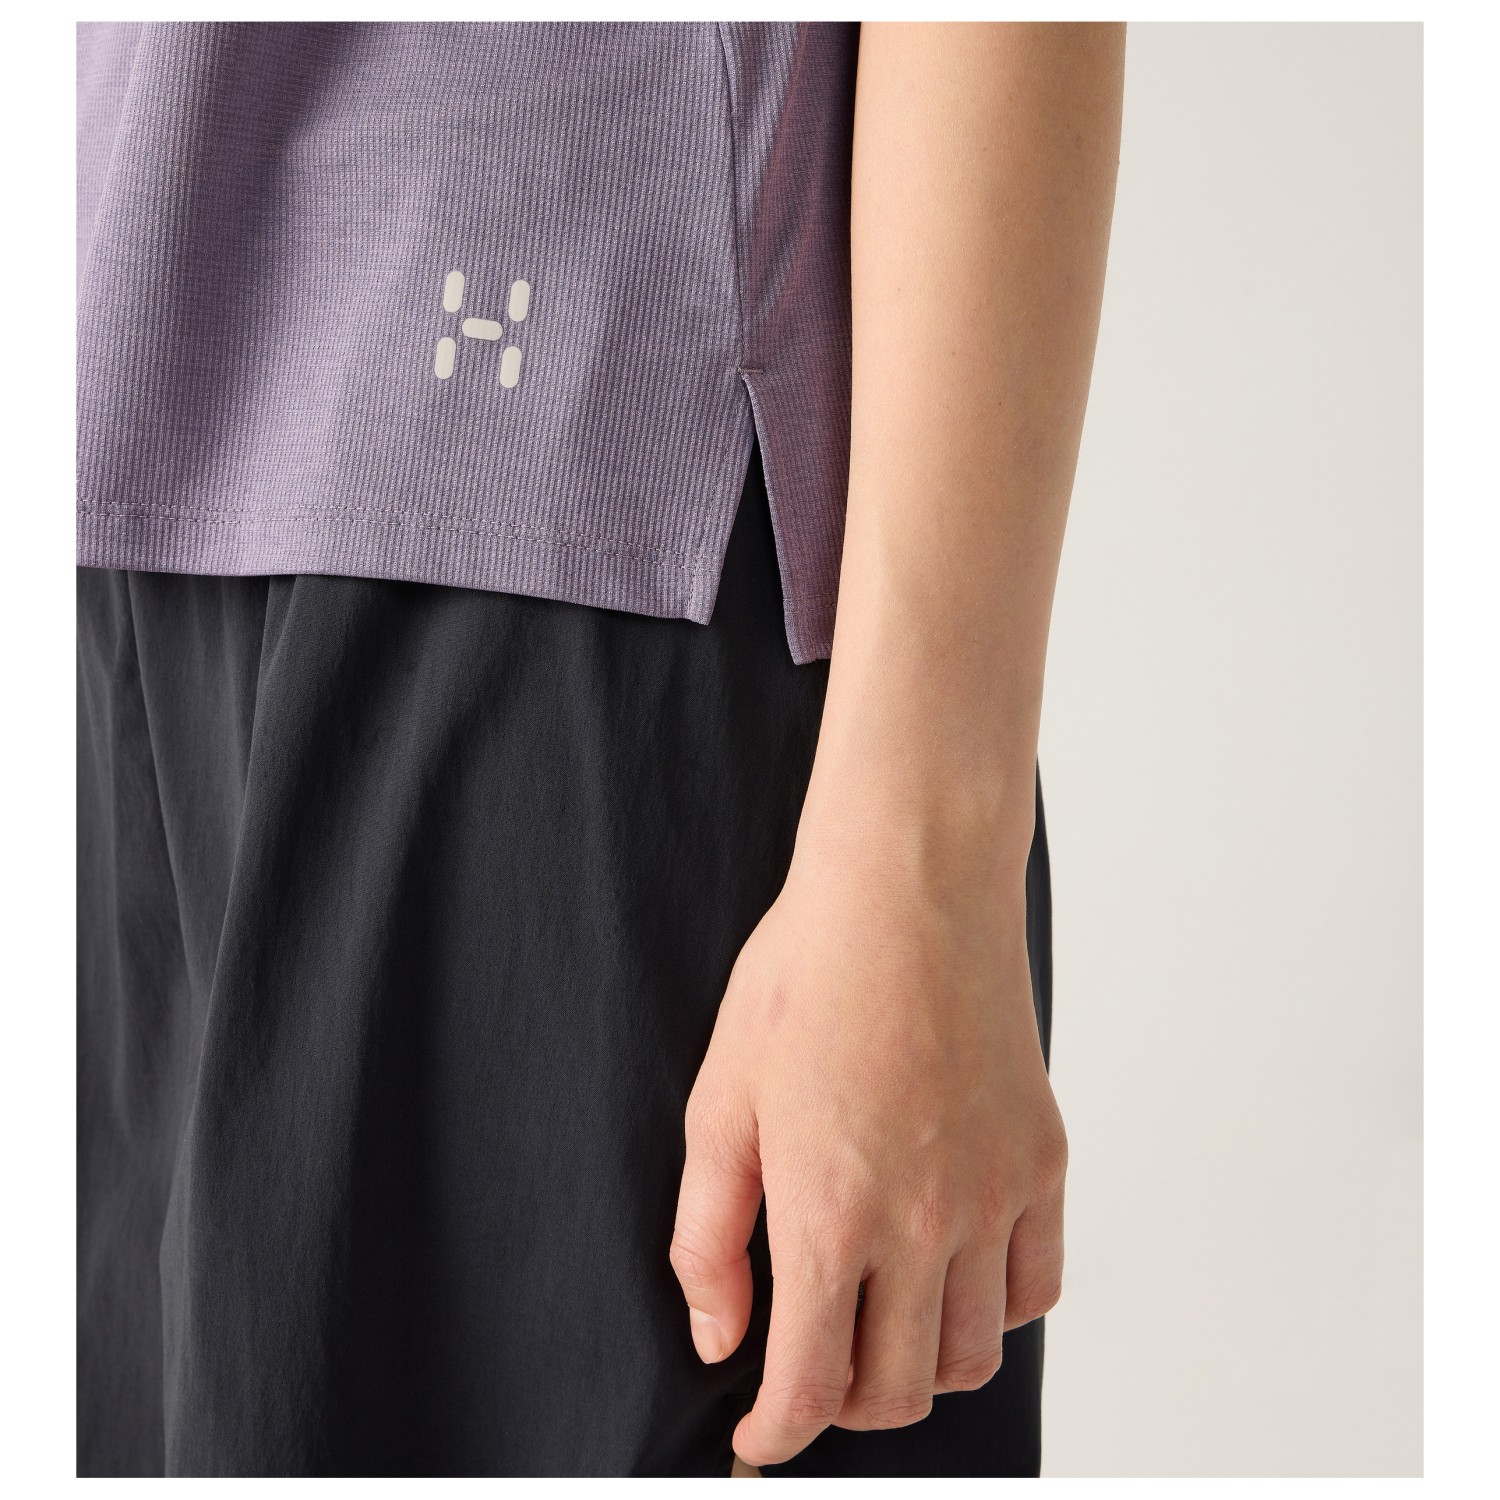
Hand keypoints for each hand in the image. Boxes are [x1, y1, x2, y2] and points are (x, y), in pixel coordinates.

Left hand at [669, 805, 1067, 1467]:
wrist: (911, 888)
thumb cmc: (806, 976)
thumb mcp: (720, 1099)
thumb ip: (709, 1233)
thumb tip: (719, 1338)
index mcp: (828, 1211)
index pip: (811, 1385)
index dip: (776, 1432)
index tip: (759, 1439)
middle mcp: (923, 1221)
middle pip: (897, 1388)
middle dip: (842, 1406)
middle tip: (812, 1373)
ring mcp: (995, 1194)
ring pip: (972, 1355)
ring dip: (919, 1370)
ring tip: (881, 1329)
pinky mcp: (1043, 1160)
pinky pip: (1036, 1288)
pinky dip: (994, 1313)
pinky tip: (953, 1277)